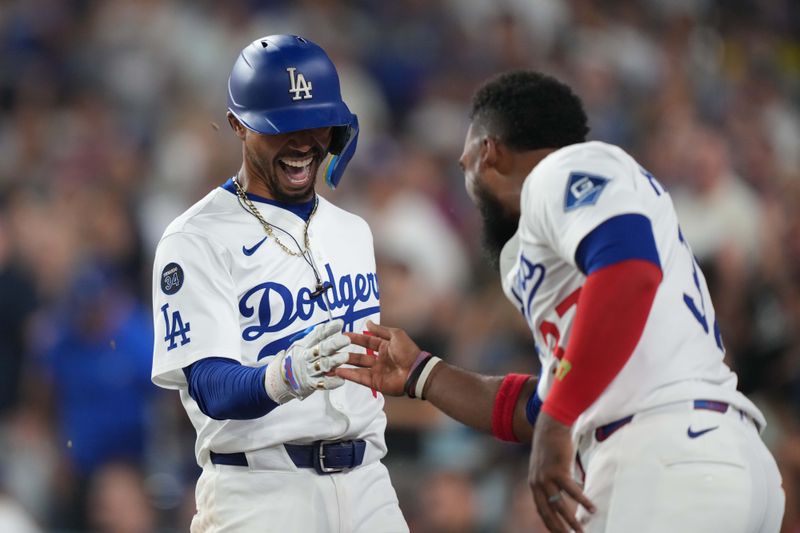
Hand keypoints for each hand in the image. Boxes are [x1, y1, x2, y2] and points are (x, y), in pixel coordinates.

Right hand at [264, 319, 349, 403]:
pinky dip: (332, 382)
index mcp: (304, 346)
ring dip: (334, 361)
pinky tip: (341, 379)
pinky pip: (323, 383)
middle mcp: (306, 357)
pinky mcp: (311, 384)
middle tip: (346, 339)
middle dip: (334, 344)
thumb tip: (325, 326)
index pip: (317, 335)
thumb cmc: (295, 360)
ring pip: (323, 365)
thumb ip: (313, 337)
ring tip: (345, 356)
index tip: (340, 324)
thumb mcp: (301, 345)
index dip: (329, 329)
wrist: (282, 379)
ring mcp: (309, 371)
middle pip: (321, 349)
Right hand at [336, 321, 420, 395]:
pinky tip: (338, 371)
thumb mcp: (396, 335)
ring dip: (344, 364)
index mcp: (384, 347)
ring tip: (331, 361)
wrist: (416, 371)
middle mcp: (379, 359)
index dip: (355, 338)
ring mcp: (376, 371)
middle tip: (333, 349)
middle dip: (346, 352)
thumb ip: (380, 330)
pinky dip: (348, 374)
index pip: (366, 341)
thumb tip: (368, 322)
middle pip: (359, 355)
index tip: (343, 335)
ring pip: (356, 367)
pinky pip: (359, 377)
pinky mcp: (374, 382)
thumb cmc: (408, 352)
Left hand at [529, 411, 594, 532]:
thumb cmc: (550, 446)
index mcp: (533, 484)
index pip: (540, 510)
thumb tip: (557, 495)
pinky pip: (572, 490)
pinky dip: (583, 501)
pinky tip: (592, 509)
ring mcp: (546, 477)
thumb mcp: (544, 466)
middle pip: (547, 512)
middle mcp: (537, 483)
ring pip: (559, 505)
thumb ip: (548, 481)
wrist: (550, 426)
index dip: (549, 524)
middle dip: (559, 528)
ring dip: (571, 520)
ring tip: (581, 530)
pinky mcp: (558, 470)